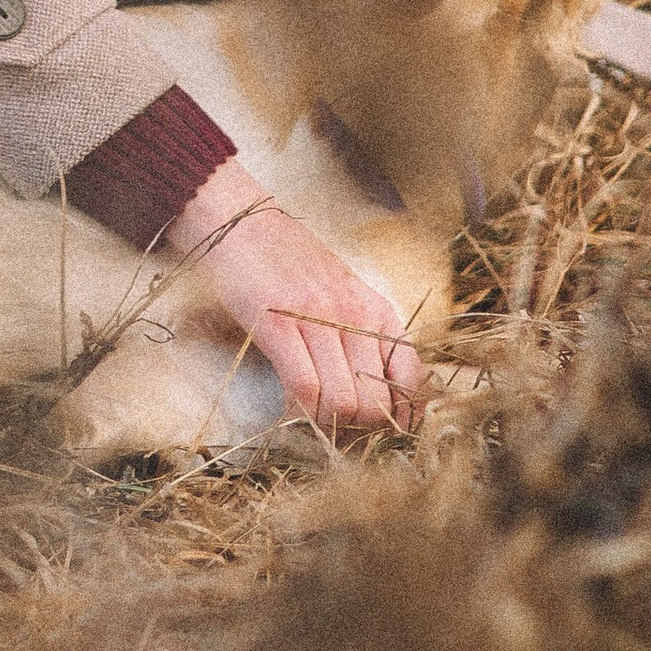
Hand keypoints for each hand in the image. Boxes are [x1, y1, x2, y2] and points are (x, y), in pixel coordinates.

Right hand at [164, 156, 423, 434]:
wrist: (238, 218)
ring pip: (344, 403)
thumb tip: (375, 399)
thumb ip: (361, 336)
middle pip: (376, 404)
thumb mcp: (339, 294)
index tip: (374, 433)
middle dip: (355, 432)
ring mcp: (319, 317)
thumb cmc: (284, 261)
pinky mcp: (278, 322)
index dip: (398, 420)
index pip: (412, 380)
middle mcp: (356, 313)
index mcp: (376, 309)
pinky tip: (285, 410)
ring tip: (306, 423)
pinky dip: (297, 413)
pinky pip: (304, 389)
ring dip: (325, 427)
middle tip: (331, 432)